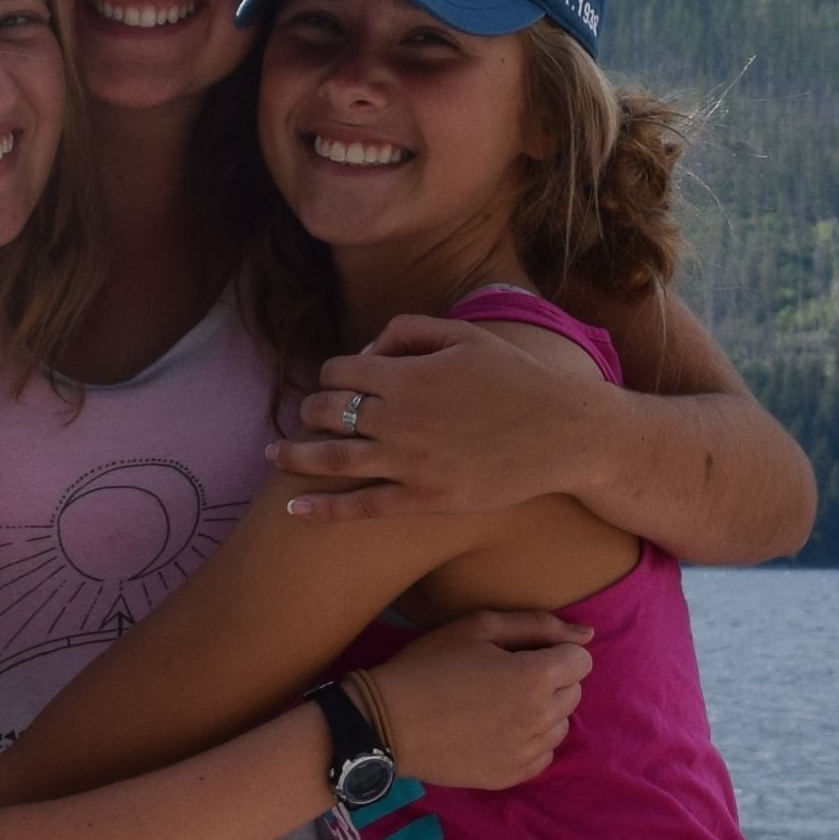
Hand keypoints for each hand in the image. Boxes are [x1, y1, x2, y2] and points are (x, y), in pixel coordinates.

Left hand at [268, 316, 618, 523]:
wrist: (564, 433)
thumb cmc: (517, 380)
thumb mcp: (465, 336)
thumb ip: (410, 331)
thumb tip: (367, 351)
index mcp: (407, 375)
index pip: (339, 371)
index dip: (331, 374)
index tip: (336, 382)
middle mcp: (400, 420)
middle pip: (327, 412)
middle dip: (311, 410)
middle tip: (308, 415)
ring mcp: (409, 464)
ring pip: (332, 459)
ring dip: (295, 455)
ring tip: (274, 454)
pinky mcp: (424, 501)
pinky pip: (361, 508)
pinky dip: (321, 509)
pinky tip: (292, 508)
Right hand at [351, 607, 592, 791]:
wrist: (386, 723)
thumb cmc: (429, 665)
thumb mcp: (479, 628)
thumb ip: (538, 626)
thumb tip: (587, 635)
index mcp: (534, 678)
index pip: (581, 660)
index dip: (554, 651)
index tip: (524, 653)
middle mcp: (538, 719)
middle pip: (574, 693)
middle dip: (551, 679)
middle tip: (507, 675)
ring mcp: (525, 753)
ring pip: (561, 725)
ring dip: (543, 711)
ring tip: (501, 703)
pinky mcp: (509, 776)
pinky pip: (543, 756)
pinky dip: (530, 741)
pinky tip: (499, 729)